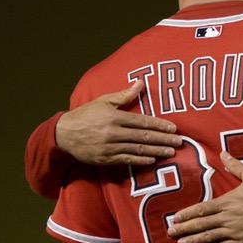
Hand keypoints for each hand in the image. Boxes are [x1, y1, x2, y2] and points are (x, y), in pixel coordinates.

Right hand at [55, 81, 181, 165]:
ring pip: (137, 150)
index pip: (142, 121)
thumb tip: (140, 82)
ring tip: (171, 152)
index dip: (159, 125)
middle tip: (179, 142)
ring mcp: (109, 147)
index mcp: (114, 117)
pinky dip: (140, 160)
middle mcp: (113, 133)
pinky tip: (152, 159)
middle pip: (143, 137)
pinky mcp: (105, 159)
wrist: (63, 134)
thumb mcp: (103, 101)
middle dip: (163, 139)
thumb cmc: (85, 115)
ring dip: (156, 151)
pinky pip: (126, 160)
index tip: (173, 128)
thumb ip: (124, 95)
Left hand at [167, 151, 242, 242]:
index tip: (175, 218)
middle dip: (185, 229)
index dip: (187, 214)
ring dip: (194, 241)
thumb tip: (223, 153)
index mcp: (228, 202)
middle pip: (201, 224)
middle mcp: (227, 218)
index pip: (202, 208)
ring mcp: (235, 232)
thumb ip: (236, 166)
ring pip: (209, 238)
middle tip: (170, 233)